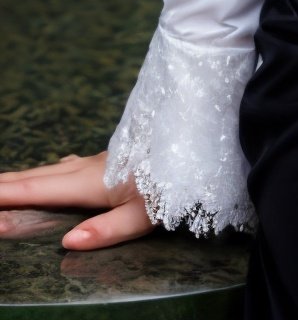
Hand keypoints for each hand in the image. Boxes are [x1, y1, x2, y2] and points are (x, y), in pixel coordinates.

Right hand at [0, 151, 154, 248]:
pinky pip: (66, 167)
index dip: (8, 194)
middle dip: (6, 183)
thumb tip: (67, 243)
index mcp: (90, 183)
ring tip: (4, 183)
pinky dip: (48, 172)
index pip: (39, 190)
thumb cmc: (169, 181)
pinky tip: (54, 170)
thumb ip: (106, 230)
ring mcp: (96, 163)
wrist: (190, 144)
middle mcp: (87, 169)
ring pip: (50, 170)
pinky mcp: (108, 160)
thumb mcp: (143, 215)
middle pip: (37, 176)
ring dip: (24, 176)